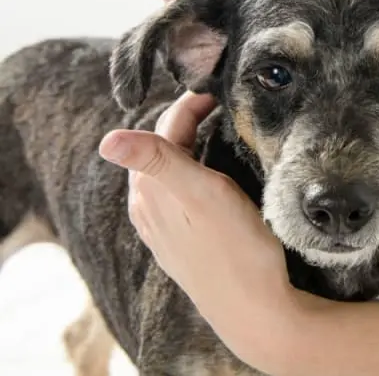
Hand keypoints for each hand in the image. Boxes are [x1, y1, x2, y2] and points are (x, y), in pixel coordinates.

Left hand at [98, 92, 295, 366]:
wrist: (253, 308)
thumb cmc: (236, 248)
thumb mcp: (202, 195)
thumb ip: (159, 161)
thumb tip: (107, 138)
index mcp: (152, 187)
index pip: (167, 126)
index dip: (194, 102)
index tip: (224, 89)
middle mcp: (148, 205)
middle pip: (165, 145)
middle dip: (191, 120)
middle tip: (226, 105)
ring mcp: (162, 225)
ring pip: (169, 170)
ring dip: (192, 146)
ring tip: (223, 132)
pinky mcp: (178, 240)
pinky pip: (177, 193)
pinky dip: (193, 172)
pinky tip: (213, 177)